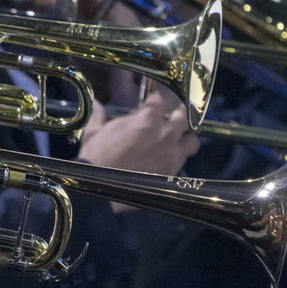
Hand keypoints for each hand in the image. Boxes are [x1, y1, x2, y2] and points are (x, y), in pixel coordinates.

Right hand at [77, 88, 198, 186]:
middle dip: (178, 114)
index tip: (150, 104)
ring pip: (192, 140)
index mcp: (147, 118)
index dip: (154, 101)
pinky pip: (184, 160)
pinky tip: (170, 157)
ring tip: (179, 138)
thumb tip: (95, 104)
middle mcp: (165, 133)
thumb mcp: (94, 132)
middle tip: (170, 117)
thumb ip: (99, 116)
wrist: (100, 188)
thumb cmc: (96, 156)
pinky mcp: (172, 172)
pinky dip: (179, 157)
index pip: (159, 100)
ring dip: (186, 136)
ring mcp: (172, 153)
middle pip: (183, 116)